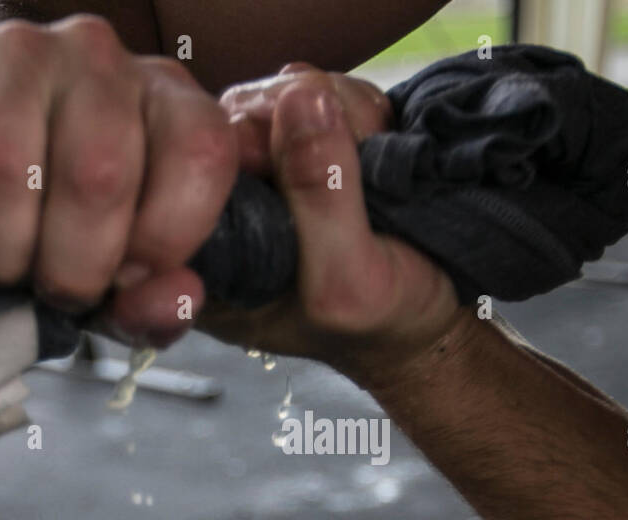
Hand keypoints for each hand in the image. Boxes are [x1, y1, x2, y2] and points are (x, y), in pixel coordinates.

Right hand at [0, 15, 236, 346]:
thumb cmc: (74, 226)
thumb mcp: (130, 275)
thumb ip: (158, 304)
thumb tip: (170, 299)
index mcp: (173, 102)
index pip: (199, 157)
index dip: (162, 241)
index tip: (127, 276)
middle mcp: (102, 58)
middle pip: (96, 174)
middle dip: (70, 267)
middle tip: (53, 287)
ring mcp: (18, 48)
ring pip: (0, 165)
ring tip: (1, 263)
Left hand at [199, 67, 465, 386]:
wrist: (438, 309)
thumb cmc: (382, 322)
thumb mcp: (349, 284)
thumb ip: (321, 202)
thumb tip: (301, 99)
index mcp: (212, 259)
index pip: (189, 176)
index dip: (240, 153)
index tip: (287, 172)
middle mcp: (233, 206)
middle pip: (234, 119)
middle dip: (297, 125)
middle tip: (352, 164)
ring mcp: (272, 166)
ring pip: (280, 94)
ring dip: (338, 111)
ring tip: (375, 157)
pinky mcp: (312, 137)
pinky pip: (320, 89)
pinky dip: (357, 106)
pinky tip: (378, 141)